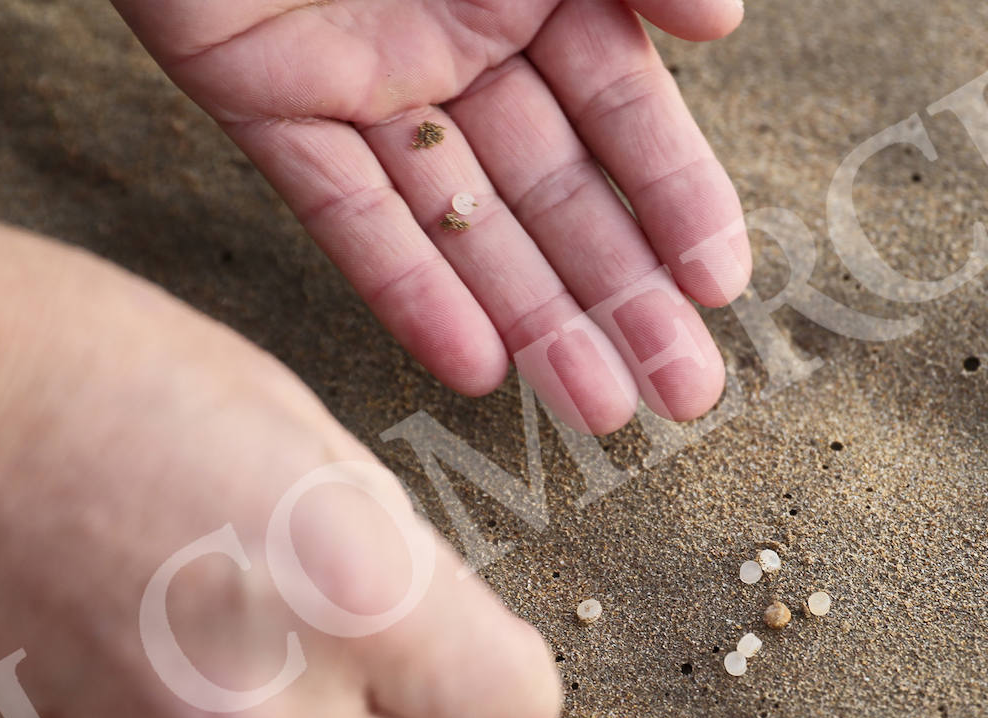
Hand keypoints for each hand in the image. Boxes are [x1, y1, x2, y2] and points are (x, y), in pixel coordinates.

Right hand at [0, 217, 560, 717]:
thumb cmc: (71, 369)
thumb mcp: (281, 414)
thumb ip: (383, 542)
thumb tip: (431, 618)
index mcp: (342, 591)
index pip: (514, 715)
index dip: (503, 680)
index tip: (474, 652)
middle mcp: (263, 717)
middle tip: (406, 695)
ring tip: (299, 708)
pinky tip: (199, 714)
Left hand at [113, 0, 752, 432]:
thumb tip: (720, 26)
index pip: (624, 116)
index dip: (675, 202)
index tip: (720, 288)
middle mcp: (460, 46)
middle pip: (556, 195)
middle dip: (622, 295)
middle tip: (682, 393)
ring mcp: (367, 84)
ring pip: (462, 224)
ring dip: (534, 318)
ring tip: (598, 410)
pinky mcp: (267, 104)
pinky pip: (343, 213)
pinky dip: (405, 290)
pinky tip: (472, 369)